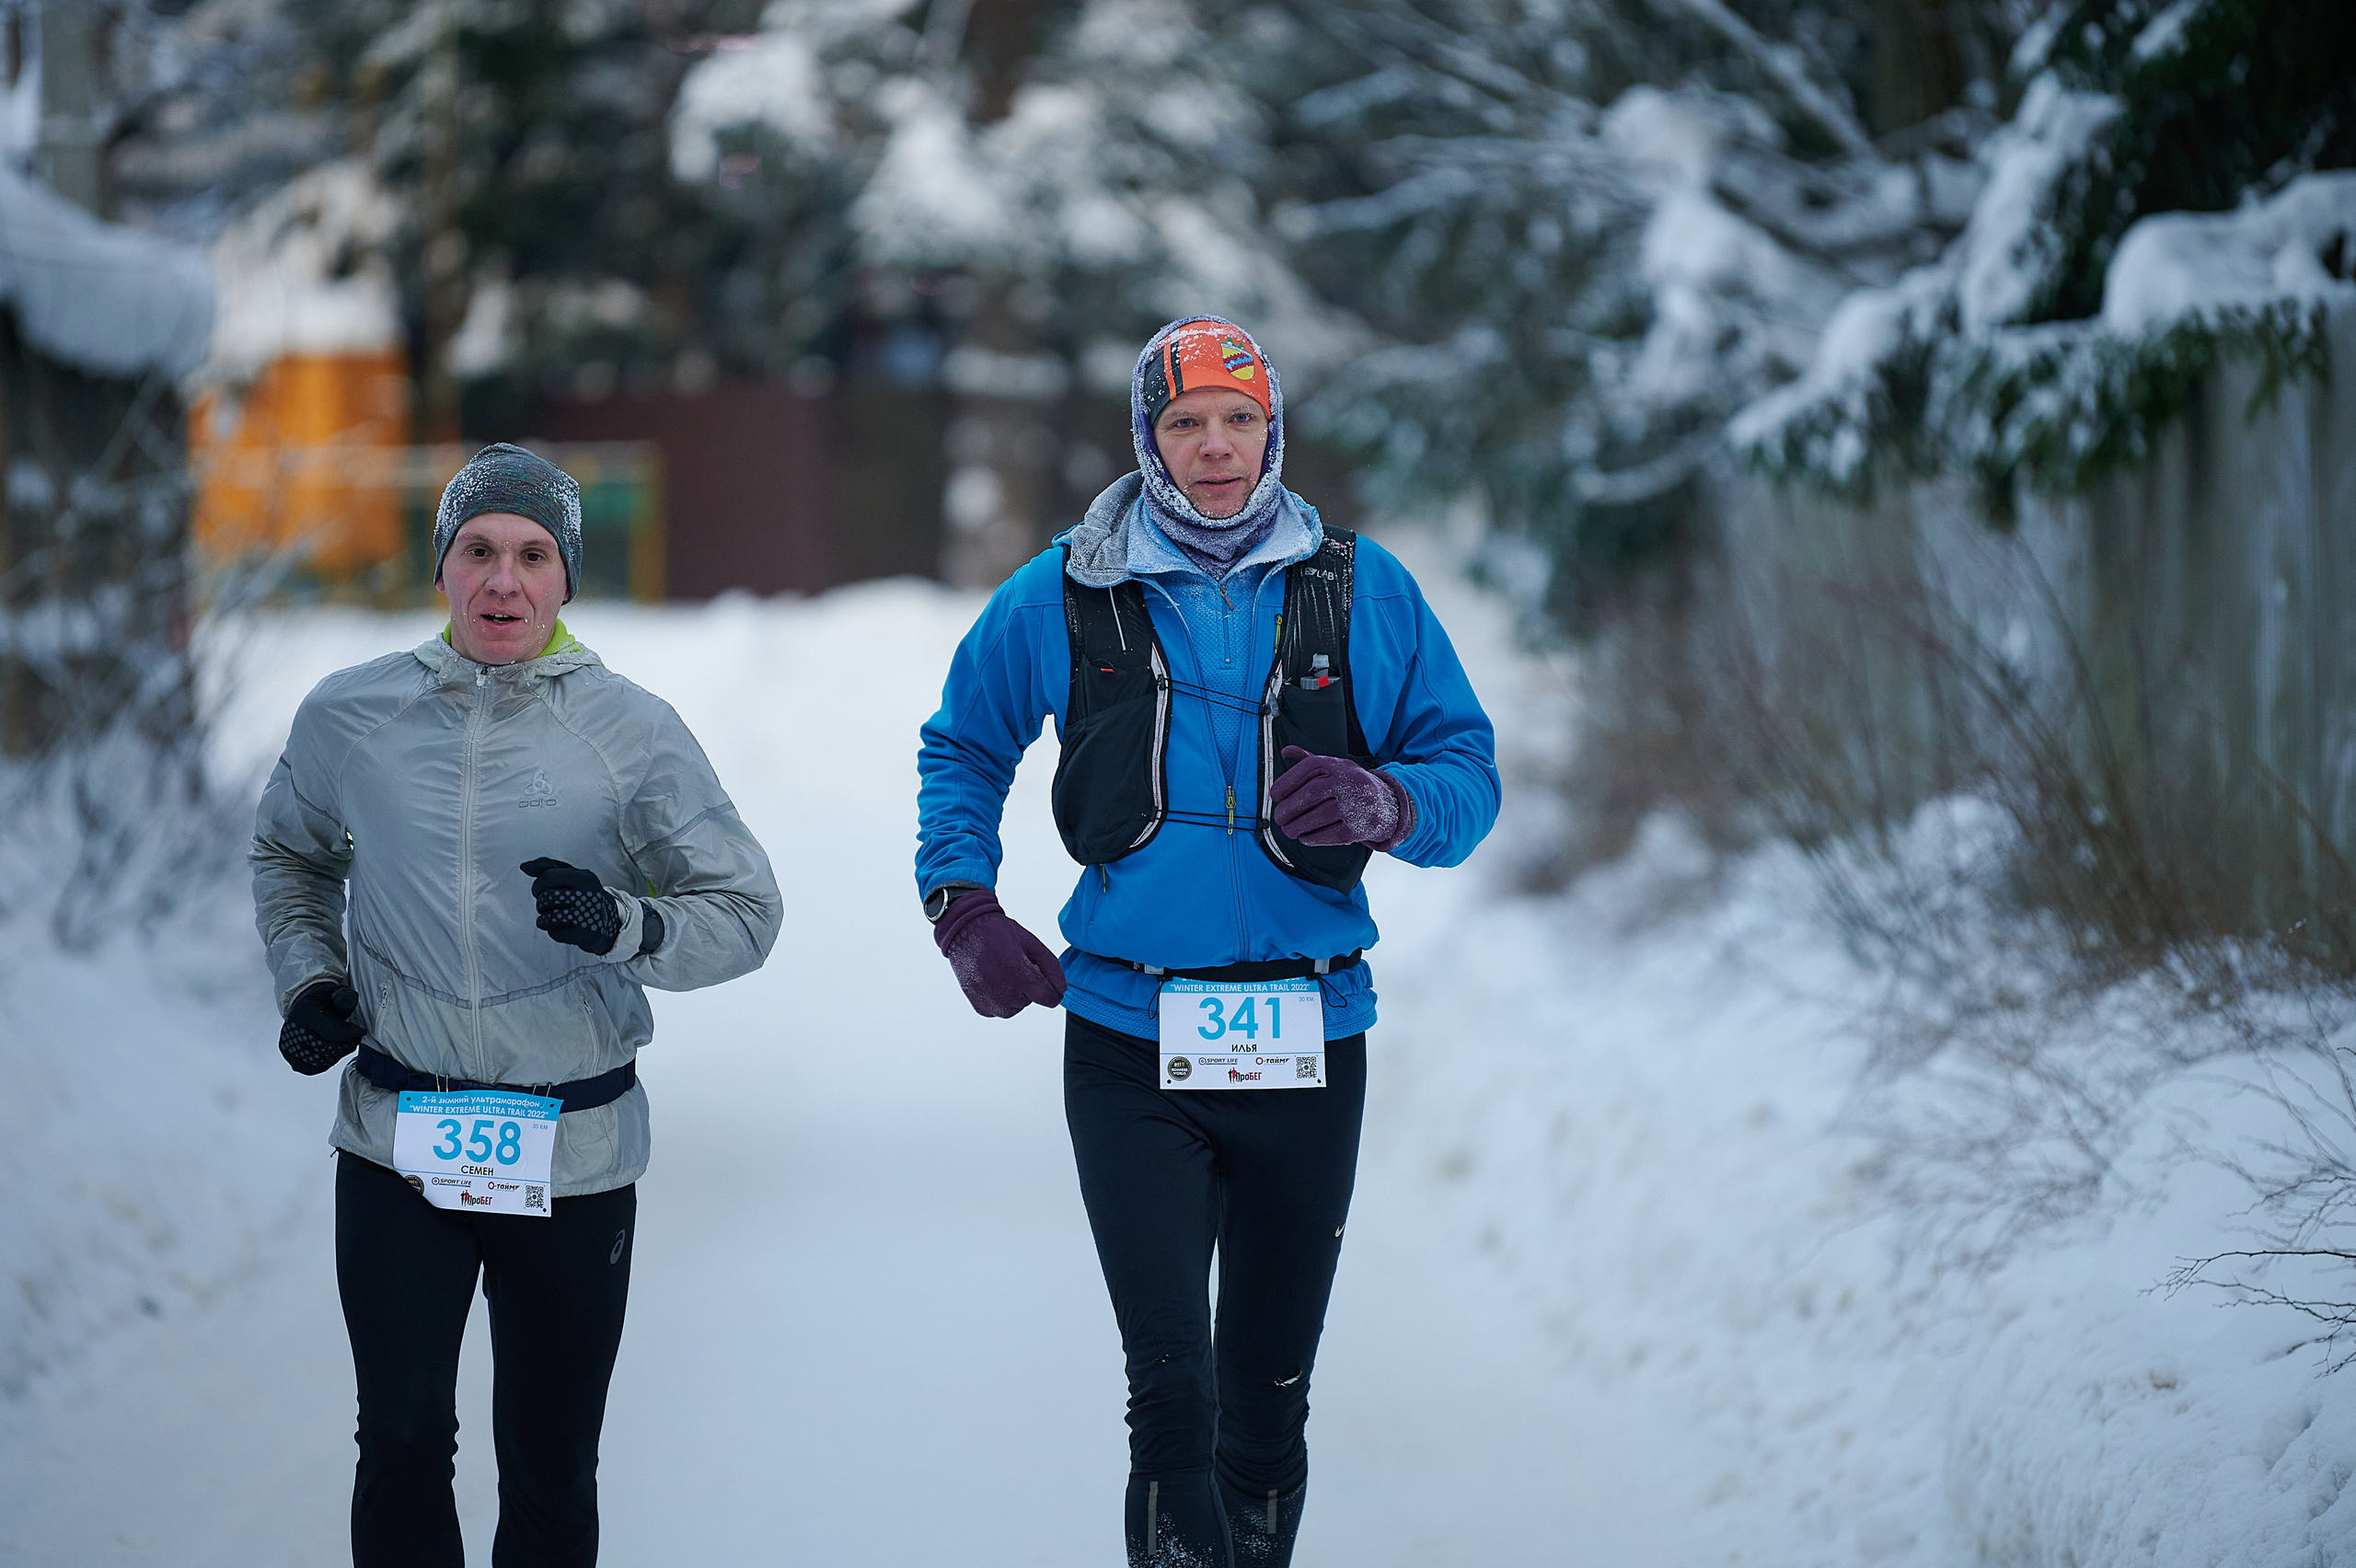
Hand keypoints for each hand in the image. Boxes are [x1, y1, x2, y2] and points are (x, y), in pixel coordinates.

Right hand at [280, 981, 363, 1075]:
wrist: (302, 1006)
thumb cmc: (322, 1000)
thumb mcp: (333, 992)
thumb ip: (344, 995)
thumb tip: (349, 999)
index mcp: (305, 1012)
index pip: (333, 1031)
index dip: (352, 1034)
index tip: (361, 1031)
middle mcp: (293, 1029)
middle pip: (326, 1049)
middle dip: (347, 1045)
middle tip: (355, 1039)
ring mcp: (288, 1044)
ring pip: (319, 1061)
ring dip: (337, 1056)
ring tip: (346, 1045)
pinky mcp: (289, 1055)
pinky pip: (310, 1068)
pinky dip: (325, 1064)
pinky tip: (333, 1053)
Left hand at [520, 857, 620, 954]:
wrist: (610, 920)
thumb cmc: (583, 894)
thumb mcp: (571, 875)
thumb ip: (546, 867)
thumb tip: (523, 867)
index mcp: (583, 877)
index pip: (546, 878)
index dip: (537, 886)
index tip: (542, 892)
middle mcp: (587, 895)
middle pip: (545, 899)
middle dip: (541, 904)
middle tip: (548, 906)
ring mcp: (587, 915)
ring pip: (547, 918)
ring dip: (544, 920)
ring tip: (551, 918)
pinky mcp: (585, 934)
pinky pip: (554, 934)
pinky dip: (554, 932)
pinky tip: (563, 928)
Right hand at [933, 889, 1066, 1017]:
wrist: (965, 931)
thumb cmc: (997, 934)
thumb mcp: (1032, 944)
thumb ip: (1051, 967)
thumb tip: (1062, 989)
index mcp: (1021, 978)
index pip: (1050, 999)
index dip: (1053, 990)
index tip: (1047, 980)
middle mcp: (1006, 995)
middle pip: (1032, 1000)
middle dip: (1029, 985)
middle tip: (1014, 964)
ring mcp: (991, 1003)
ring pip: (1016, 1007)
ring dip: (1014, 993)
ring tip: (1002, 970)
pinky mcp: (980, 1007)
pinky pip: (999, 1009)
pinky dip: (999, 998)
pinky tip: (992, 979)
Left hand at [1268, 746, 1412, 847]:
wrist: (1388, 805)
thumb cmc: (1351, 786)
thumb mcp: (1335, 768)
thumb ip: (1309, 760)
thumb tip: (1285, 751)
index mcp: (1339, 765)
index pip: (1308, 767)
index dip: (1287, 781)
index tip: (1275, 795)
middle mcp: (1349, 782)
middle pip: (1310, 794)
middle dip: (1288, 808)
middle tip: (1278, 818)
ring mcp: (1355, 806)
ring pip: (1317, 816)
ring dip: (1296, 826)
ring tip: (1288, 830)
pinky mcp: (1358, 829)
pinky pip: (1328, 835)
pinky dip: (1312, 837)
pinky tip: (1305, 837)